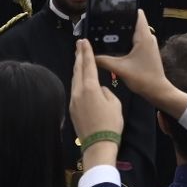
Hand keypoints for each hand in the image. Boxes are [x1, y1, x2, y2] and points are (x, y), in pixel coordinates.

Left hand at [70, 38, 125, 158]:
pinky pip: (75, 90)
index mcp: (90, 87)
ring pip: (75, 80)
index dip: (87, 52)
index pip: (88, 64)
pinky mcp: (72, 109)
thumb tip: (100, 90)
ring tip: (79, 59)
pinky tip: (80, 80)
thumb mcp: (114, 104)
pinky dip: (77, 81)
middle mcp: (78, 91)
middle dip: (79, 56)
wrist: (98, 144)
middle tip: (79, 44)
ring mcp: (73, 101)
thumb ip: (106, 92)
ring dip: (77, 68)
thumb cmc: (110, 123)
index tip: (84, 41)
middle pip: (78, 69)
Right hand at [90, 12, 186, 116]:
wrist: (158, 92)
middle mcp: (148, 36)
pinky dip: (125, 40)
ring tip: (105, 32)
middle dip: (119, 21)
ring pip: (133, 32)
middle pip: (132, 22)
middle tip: (102, 22)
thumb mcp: (120, 68)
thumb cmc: (143, 78)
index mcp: (144, 36)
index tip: (111, 9)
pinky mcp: (147, 50)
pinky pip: (135, 40)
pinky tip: (114, 45)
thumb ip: (103, 60)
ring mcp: (148, 44)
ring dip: (122, 32)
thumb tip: (88, 53)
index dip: (125, 9)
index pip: (137, 13)